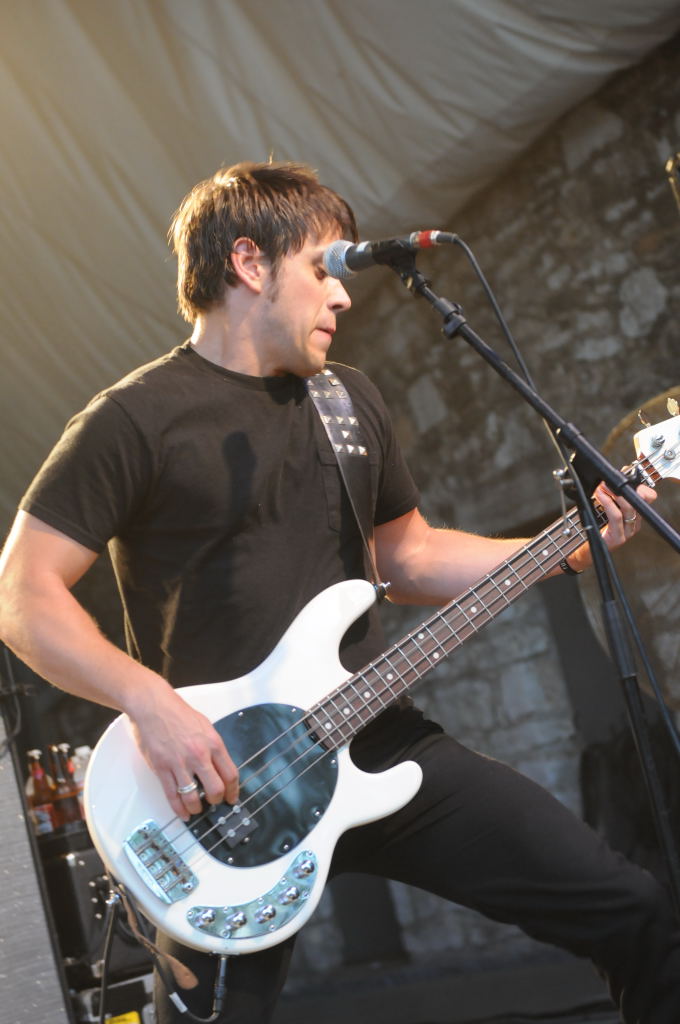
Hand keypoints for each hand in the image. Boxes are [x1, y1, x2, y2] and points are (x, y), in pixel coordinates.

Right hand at [127, 682, 238, 820]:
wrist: (154, 706)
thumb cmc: (178, 713)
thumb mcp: (206, 726)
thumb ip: (213, 747)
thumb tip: (220, 767)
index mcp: (213, 744)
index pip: (231, 774)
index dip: (233, 791)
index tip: (232, 798)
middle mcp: (199, 755)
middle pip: (215, 789)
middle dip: (216, 801)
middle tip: (214, 802)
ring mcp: (179, 763)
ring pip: (193, 797)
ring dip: (197, 808)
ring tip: (197, 808)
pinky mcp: (162, 768)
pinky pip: (172, 795)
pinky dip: (179, 809)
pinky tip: (183, 813)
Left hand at [594, 480, 655, 550]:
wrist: (590, 549)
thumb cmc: (598, 529)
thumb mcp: (608, 510)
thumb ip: (613, 496)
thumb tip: (612, 478)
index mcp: (635, 515)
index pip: (648, 498)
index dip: (639, 487)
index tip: (625, 478)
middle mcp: (635, 523)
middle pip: (639, 501)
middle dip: (624, 488)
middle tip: (609, 481)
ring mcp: (628, 531)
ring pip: (628, 508)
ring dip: (614, 493)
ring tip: (602, 487)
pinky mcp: (619, 537)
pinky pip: (616, 516)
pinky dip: (608, 502)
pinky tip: (600, 495)